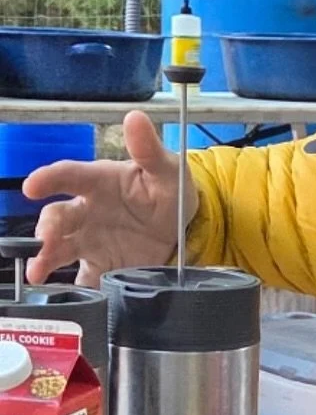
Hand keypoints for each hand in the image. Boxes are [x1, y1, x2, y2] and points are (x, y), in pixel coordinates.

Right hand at [22, 111, 197, 286]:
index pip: (69, 175)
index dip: (49, 179)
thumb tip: (135, 117)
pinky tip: (67, 297)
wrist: (185, 228)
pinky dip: (75, 288)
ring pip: (61, 248)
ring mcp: (92, 240)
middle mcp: (88, 211)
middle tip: (46, 237)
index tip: (32, 186)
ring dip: (46, 258)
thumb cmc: (168, 191)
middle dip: (48, 226)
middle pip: (59, 216)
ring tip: (37, 272)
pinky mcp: (102, 265)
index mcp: (99, 181)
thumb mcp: (167, 169)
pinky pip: (84, 278)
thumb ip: (149, 149)